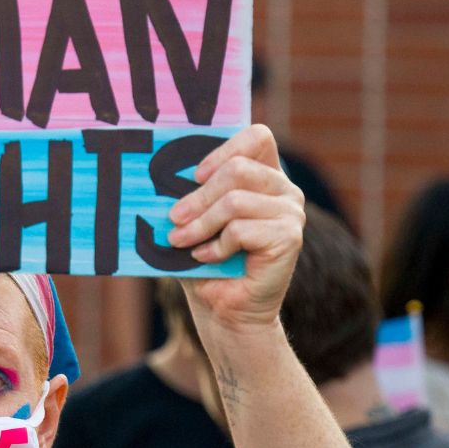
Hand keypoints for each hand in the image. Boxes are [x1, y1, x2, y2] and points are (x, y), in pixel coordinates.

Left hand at [167, 125, 305, 338]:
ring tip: (180, 240)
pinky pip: (241, 229)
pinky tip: (206, 258)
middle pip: (237, 169)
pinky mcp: (289, 238)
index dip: (224, 149)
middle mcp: (285, 189)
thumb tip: (157, 171)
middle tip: (173, 218)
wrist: (226, 311)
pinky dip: (215, 245)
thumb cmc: (206, 261)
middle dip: (198, 196)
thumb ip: (189, 193)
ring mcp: (291, 212)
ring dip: (200, 223)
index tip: (195, 174)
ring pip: (235, 200)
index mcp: (265, 176)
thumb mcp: (195, 219)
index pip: (257, 137)